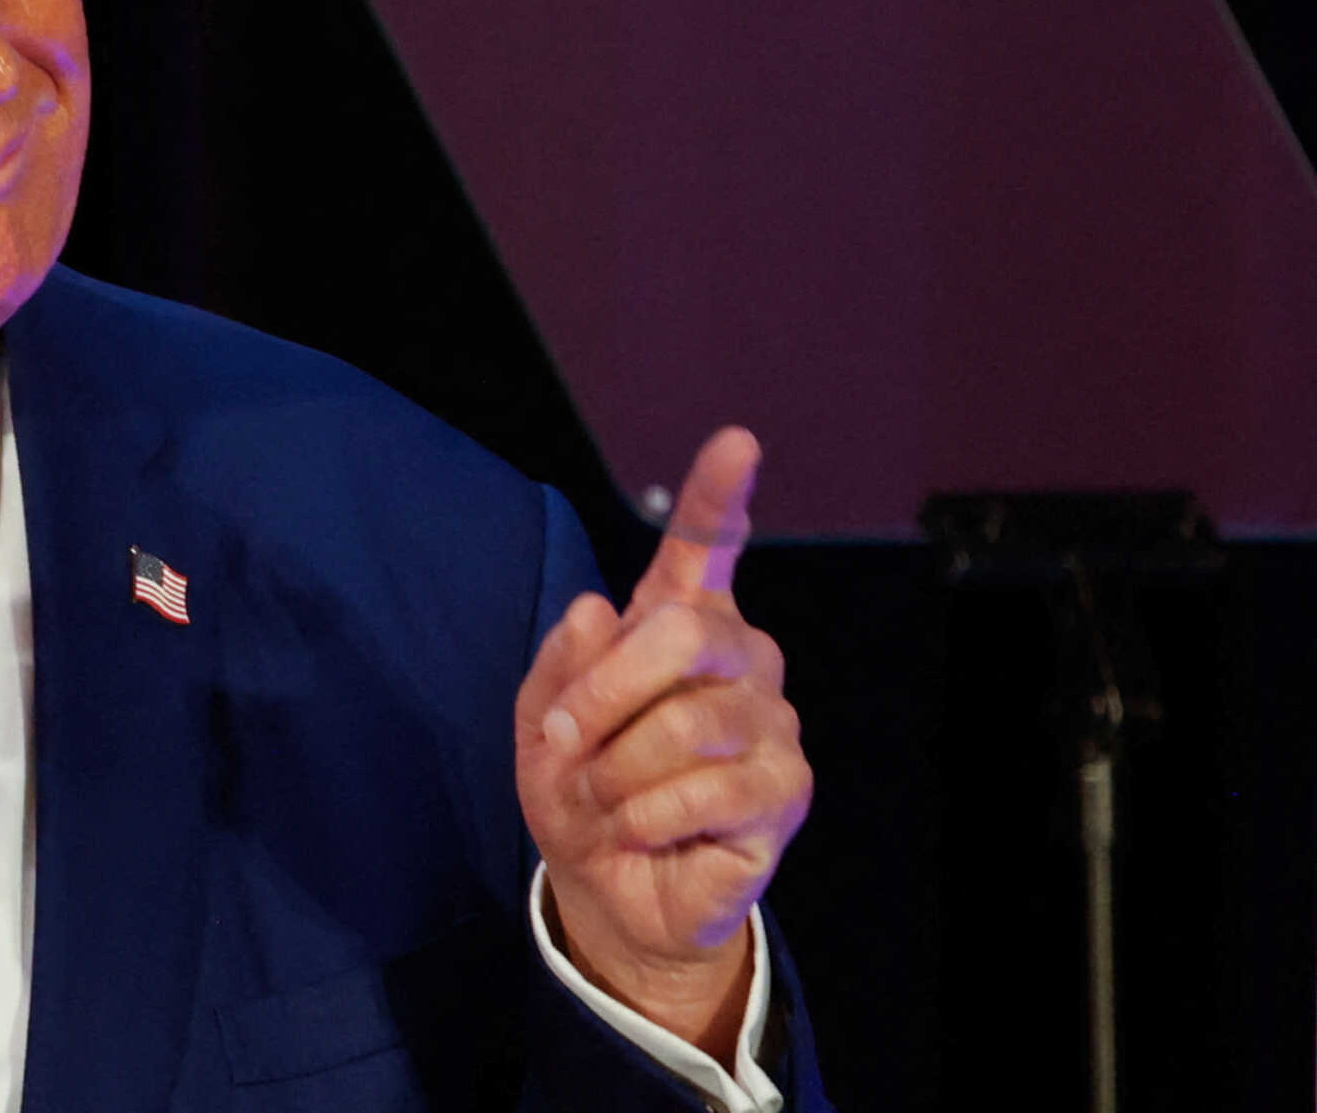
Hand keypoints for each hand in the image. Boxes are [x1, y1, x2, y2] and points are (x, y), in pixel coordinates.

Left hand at [513, 427, 811, 1057]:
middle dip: (602, 693)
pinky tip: (641, 830)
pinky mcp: (786, 788)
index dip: (718, 495)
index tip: (737, 441)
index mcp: (678, 623)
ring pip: (687, 722)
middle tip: (564, 742)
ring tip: (603, 799)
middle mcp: (738, 657)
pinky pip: (705, 792)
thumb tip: (595, 610)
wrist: (610, 887)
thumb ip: (559, 667)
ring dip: (616, 770)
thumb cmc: (582, 790)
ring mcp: (771, 720)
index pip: (705, 548)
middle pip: (682, 631)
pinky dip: (646, 817)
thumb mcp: (542, 725)